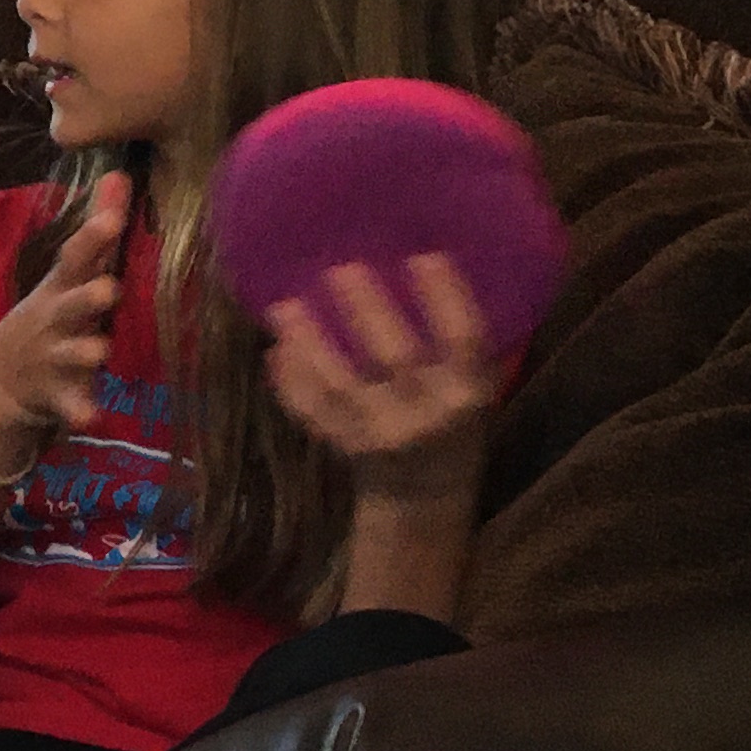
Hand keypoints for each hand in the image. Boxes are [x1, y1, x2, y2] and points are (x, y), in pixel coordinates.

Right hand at [0, 172, 129, 439]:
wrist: (3, 375)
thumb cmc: (52, 312)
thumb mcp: (68, 272)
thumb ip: (97, 227)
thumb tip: (120, 174)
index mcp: (60, 288)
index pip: (76, 257)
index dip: (93, 237)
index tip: (112, 218)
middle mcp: (54, 319)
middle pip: (70, 304)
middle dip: (86, 297)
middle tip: (109, 289)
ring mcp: (52, 357)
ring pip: (70, 354)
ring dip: (83, 352)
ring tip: (100, 351)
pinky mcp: (56, 393)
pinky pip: (68, 404)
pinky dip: (77, 410)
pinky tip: (90, 416)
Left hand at [266, 256, 499, 501]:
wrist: (423, 495)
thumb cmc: (454, 421)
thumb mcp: (475, 385)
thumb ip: (457, 343)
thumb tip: (424, 260)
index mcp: (468, 391)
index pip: (465, 340)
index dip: (447, 298)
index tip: (425, 255)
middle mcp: (426, 412)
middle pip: (395, 357)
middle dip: (367, 311)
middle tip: (341, 268)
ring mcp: (379, 432)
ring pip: (339, 384)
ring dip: (310, 342)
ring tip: (284, 306)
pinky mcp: (341, 446)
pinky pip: (310, 410)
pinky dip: (291, 380)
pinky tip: (275, 349)